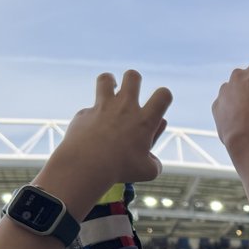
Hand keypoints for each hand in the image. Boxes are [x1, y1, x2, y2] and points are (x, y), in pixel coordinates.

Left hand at [43, 70, 171, 209]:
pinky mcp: (84, 114)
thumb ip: (153, 162)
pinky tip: (90, 133)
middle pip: (132, 76)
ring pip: (106, 79)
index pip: (163, 94)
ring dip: (110, 82)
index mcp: (145, 120)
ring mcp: (102, 107)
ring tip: (110, 91)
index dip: (164, 97)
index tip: (158, 107)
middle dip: (134, 80)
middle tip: (131, 94)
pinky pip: (88, 110)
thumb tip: (151, 159)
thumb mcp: (147, 172)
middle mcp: (125, 107)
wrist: (85, 165)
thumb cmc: (120, 170)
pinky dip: (91, 118)